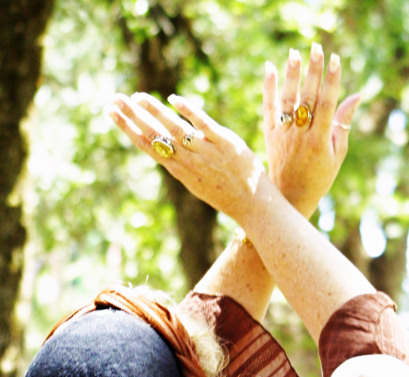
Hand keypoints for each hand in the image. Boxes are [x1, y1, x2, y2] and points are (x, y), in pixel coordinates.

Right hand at [109, 92, 263, 219]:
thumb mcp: (198, 181)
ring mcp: (207, 152)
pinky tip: (173, 99)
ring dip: (154, 111)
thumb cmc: (227, 194)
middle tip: (113, 99)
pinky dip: (189, 112)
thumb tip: (167, 148)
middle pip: (155, 136)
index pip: (147, 145)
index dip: (127, 128)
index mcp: (179, 170)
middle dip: (132, 117)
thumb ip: (183, 163)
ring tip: (137, 96)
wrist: (254, 206)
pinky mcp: (226, 144)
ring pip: (175, 130)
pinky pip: (205, 126)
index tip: (111, 112)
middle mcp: (189, 161)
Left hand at [263, 43, 360, 218]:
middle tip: (316, 47)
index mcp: (320, 140)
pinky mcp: (270, 134)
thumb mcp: (337, 153)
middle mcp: (301, 135)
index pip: (327, 104)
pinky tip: (270, 68)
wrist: (290, 197)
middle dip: (313, 71)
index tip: (336, 60)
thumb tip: (355, 96)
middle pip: (307, 97)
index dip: (332, 81)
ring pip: (287, 99)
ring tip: (294, 52)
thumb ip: (343, 124)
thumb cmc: (319, 177)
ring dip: (291, 75)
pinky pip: (268, 107)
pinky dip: (269, 88)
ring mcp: (283, 134)